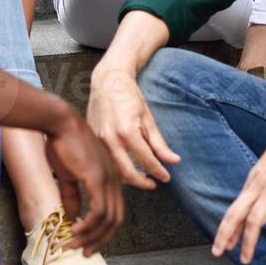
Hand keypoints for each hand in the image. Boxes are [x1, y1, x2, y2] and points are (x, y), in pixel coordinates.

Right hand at [40, 109, 124, 255]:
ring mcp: (107, 178)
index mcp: (110, 177)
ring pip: (108, 218)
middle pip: (116, 220)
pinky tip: (77, 230)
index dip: (104, 231)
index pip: (115, 212)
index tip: (90, 243)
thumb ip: (72, 196)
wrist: (60, 123)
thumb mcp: (68, 175)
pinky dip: (89, 224)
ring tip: (76, 245)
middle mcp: (114, 179)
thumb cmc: (62, 144)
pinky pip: (98, 210)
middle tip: (86, 252)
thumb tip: (73, 217)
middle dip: (101, 239)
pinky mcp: (97, 178)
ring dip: (92, 235)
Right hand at [85, 64, 180, 189]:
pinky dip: (116, 167)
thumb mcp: (148, 119)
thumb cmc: (129, 96)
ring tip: (142, 176)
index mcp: (127, 132)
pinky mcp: (92, 139)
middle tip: (154, 184)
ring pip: (114, 170)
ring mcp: (98, 140)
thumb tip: (174, 161)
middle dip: (143, 182)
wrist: (107, 80)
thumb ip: (159, 143)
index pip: (146, 161)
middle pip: (127, 173)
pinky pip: (105, 160)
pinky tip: (126, 166)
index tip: (166, 177)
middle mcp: (110, 139)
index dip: (159, 172)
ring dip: (129, 177)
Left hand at [212, 121, 265, 264]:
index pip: (235, 208)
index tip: (221, 243)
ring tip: (246, 259)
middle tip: (218, 253)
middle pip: (236, 215)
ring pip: (254, 221)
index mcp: (252, 181)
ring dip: (248, 242)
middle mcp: (257, 187)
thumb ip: (263, 181)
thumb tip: (261, 193)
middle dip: (225, 236)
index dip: (226, 227)